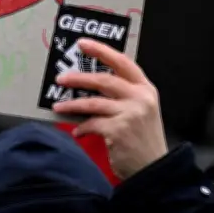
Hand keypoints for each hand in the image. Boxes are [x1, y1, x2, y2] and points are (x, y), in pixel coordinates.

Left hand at [51, 38, 167, 179]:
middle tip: (60, 78)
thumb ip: (123, 95)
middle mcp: (140, 98)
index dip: (101, 50)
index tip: (82, 43)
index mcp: (146, 89)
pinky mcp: (119, 130)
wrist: (155, 169)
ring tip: (58, 106)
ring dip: (72, 105)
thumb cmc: (143, 140)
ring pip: (92, 102)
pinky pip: (91, 123)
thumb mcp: (141, 111)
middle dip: (78, 78)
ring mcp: (130, 113)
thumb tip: (88, 84)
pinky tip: (78, 132)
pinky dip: (81, 127)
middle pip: (103, 79)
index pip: (122, 62)